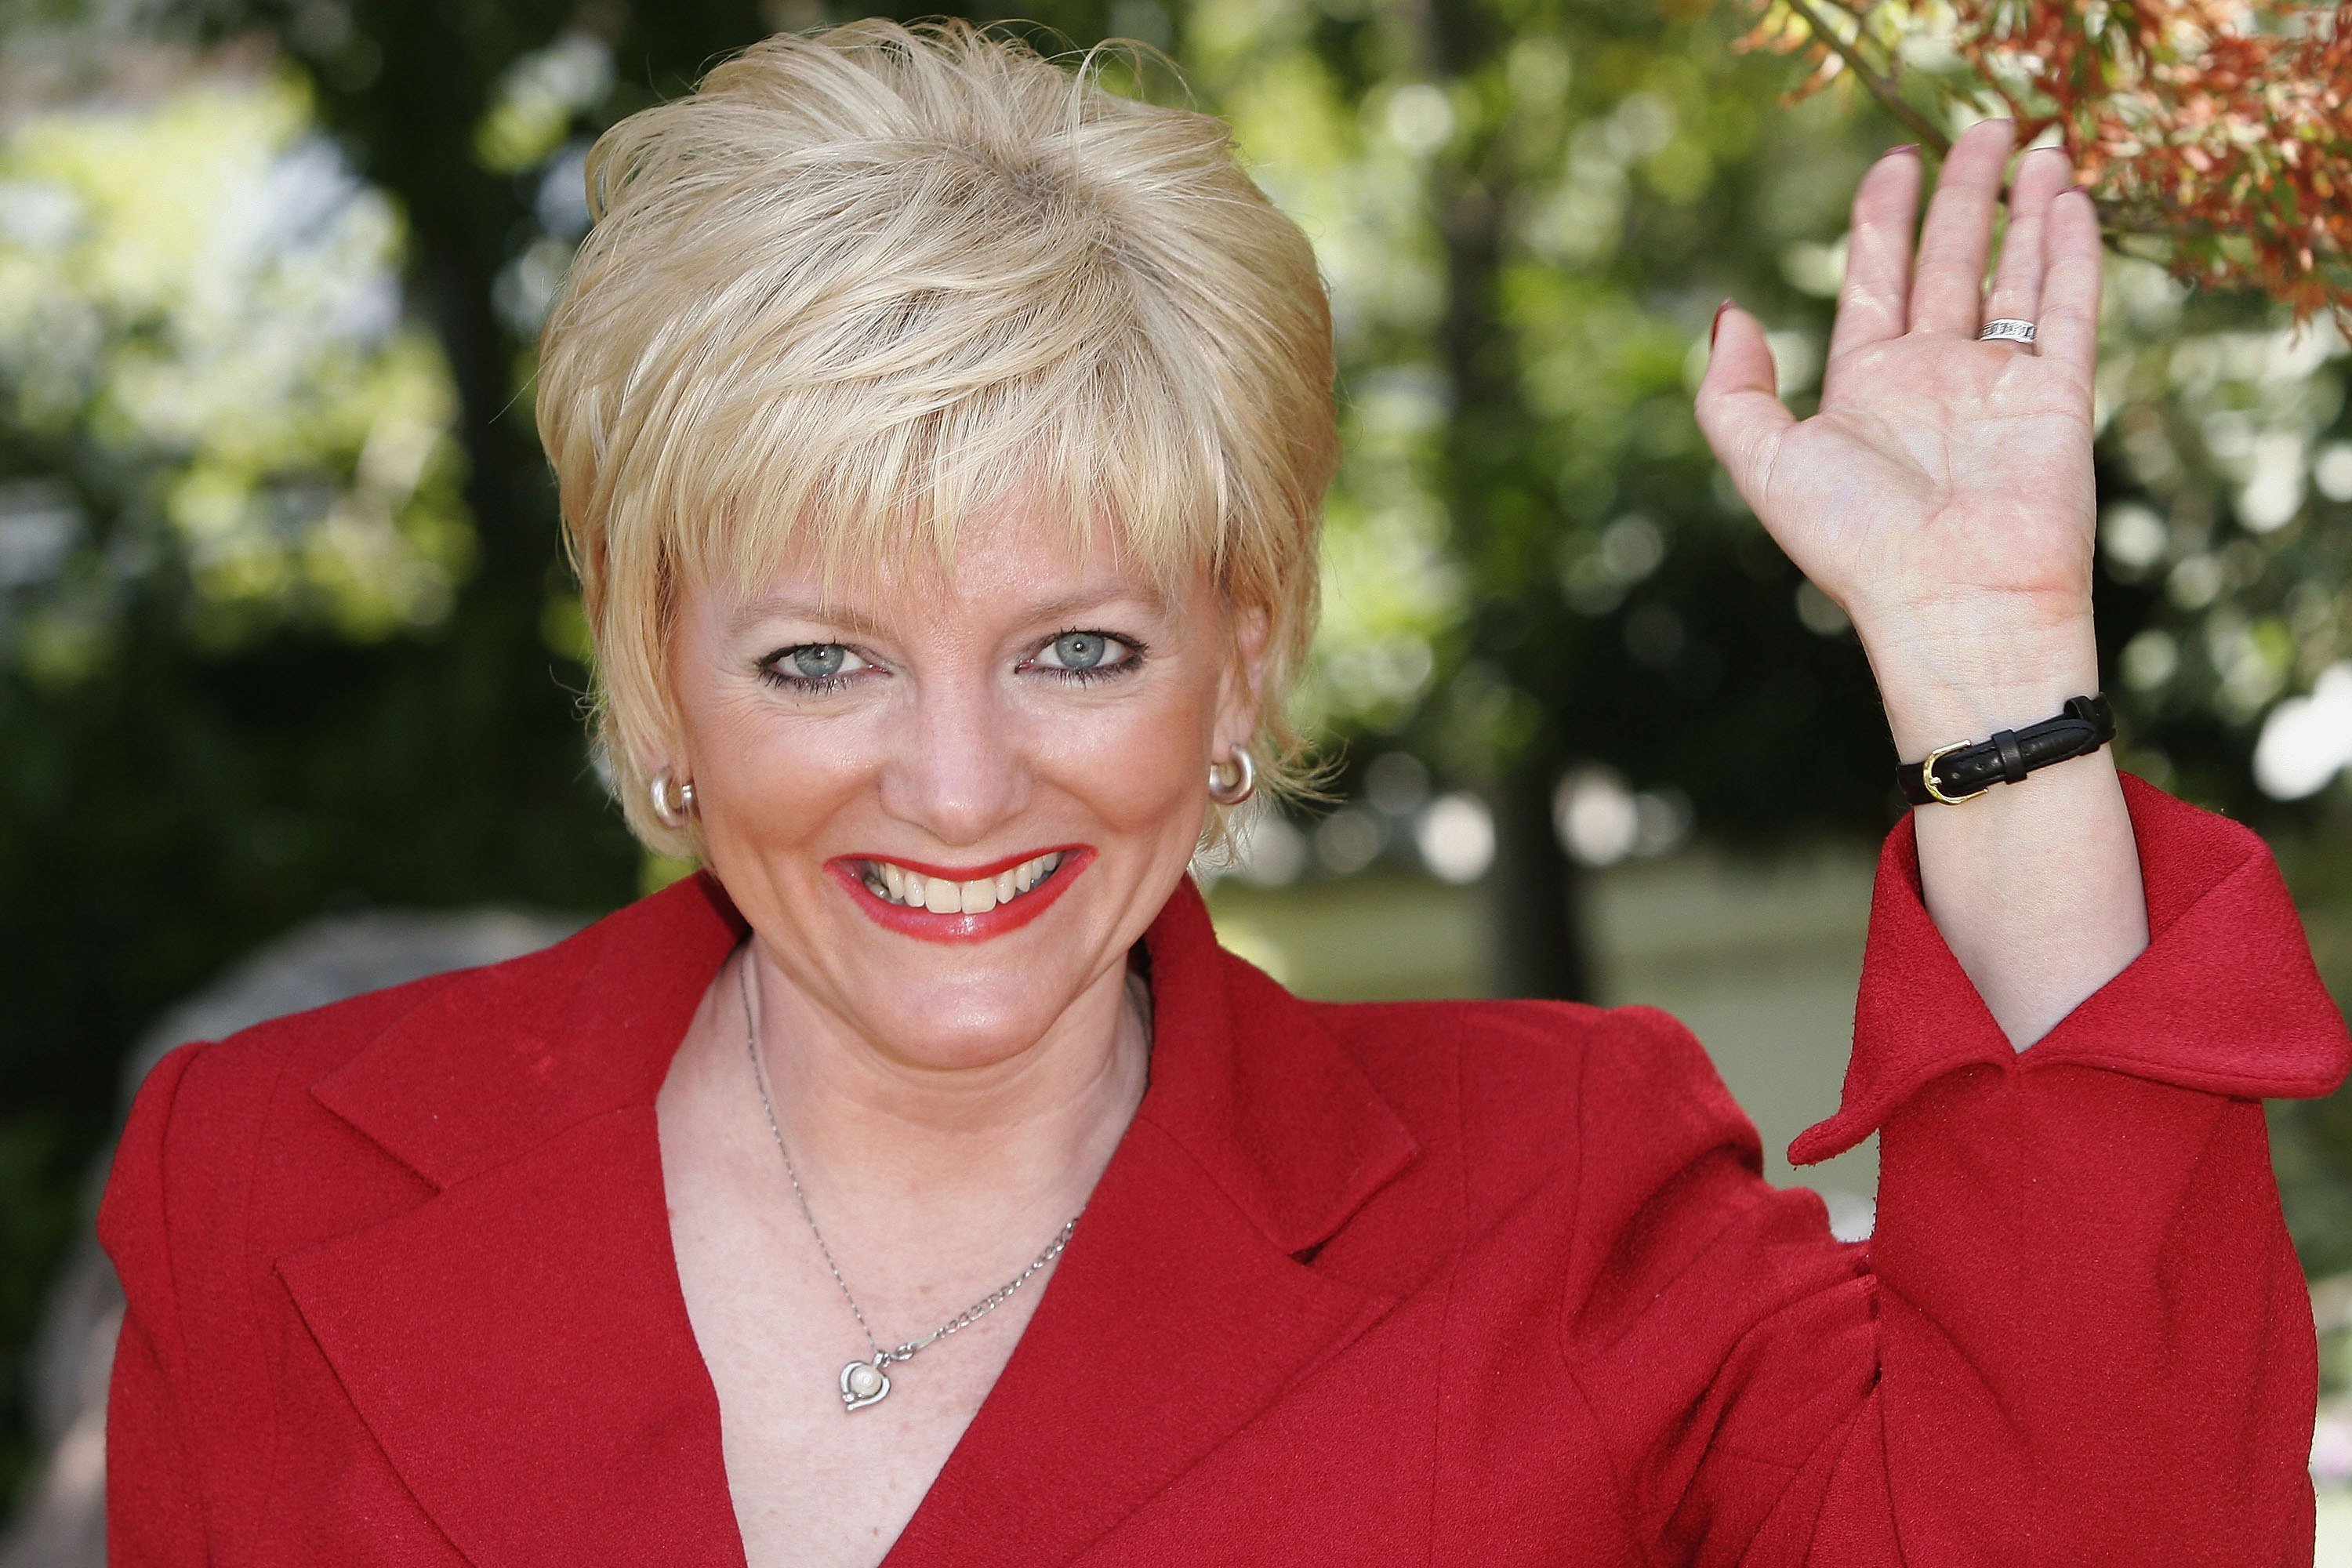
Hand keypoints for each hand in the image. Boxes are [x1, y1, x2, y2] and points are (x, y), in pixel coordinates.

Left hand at [1696, 120, 2102, 756]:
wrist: (1954, 599)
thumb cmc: (1856, 541)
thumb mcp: (1766, 463)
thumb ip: (1731, 392)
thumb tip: (1728, 313)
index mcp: (1867, 389)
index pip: (1876, 281)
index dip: (1883, 218)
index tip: (1896, 159)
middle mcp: (1935, 379)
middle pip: (1951, 262)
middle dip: (1964, 195)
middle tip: (1983, 128)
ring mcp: (2000, 385)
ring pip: (2018, 273)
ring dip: (2027, 209)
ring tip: (2040, 144)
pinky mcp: (2059, 395)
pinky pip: (2068, 307)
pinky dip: (2071, 251)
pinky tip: (2071, 198)